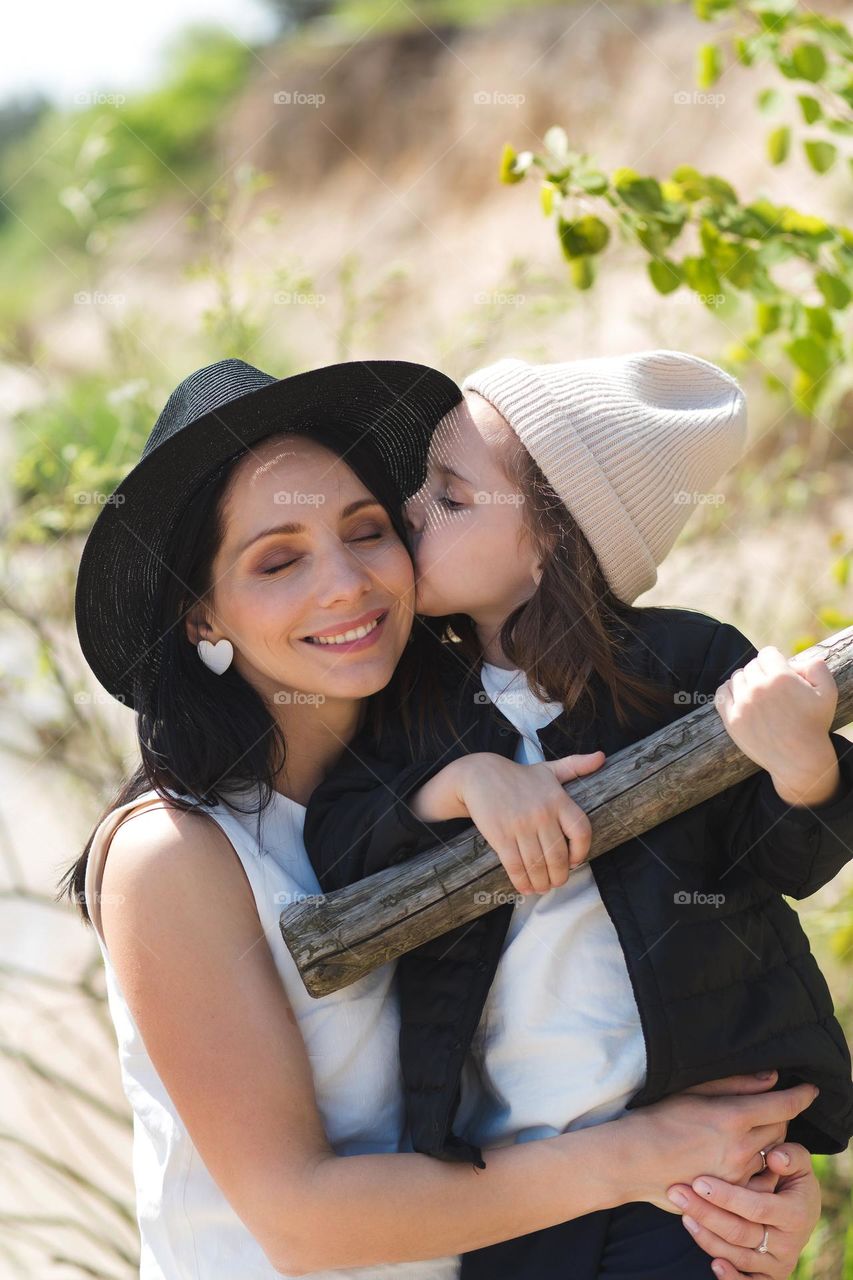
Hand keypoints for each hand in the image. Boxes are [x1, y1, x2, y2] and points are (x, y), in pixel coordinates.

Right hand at [451, 750, 605, 893]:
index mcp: (558, 799)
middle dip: (560, 876)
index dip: (582, 852)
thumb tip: (602, 757)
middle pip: (559, 856)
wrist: (480, 775)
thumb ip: (576, 765)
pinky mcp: (501, 836)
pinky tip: (525, 887)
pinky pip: (515, 866)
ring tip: (542, 887)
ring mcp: (521, 826)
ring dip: (542, 882)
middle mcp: (542, 813)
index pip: (581, 831)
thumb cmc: (519, 776)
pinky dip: (522, 881)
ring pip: (538, 865)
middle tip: (557, 882)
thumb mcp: (549, 769)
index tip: (576, 861)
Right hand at [617, 1071, 817, 1213]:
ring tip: (746, 1131)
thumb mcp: (692, 1091)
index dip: (800, 1095)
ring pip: (769, 1153)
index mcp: (732, 1117)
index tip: (810, 1089)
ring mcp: (737, 1175)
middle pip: (780, 1129)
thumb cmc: (656, 1118)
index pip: (782, 1105)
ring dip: (767, 1140)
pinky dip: (753, 1163)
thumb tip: (771, 1078)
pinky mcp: (730, 1194)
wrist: (632, 1160)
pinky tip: (733, 1155)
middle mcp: (740, 1148)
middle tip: (767, 1107)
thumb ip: (735, 1084)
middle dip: (779, 1116)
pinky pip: (755, 1175)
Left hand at [665, 1142, 820, 1278]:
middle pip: (740, 1233)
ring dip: (706, 1237)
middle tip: (677, 1193)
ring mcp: (778, 1263)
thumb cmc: (791, 1179)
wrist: (802, 1211)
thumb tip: (775, 1158)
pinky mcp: (769, 1276)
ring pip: (738, 1256)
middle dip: (705, 1213)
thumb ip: (791, 1156)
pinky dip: (730, 1277)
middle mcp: (788, 1244)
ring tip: (683, 1214)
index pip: (757, 1208)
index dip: (727, 1197)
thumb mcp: (798, 1163)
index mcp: (796, 1214)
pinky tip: (713, 1263)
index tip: (698, 1182)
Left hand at [715, 648, 839, 803]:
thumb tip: (796, 660)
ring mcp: (742, 704)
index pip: (767, 653)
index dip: (776, 662)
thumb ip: (817, 666)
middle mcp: (758, 688)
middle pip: (751, 666)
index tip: (781, 673)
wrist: (799, 759)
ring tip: (759, 695)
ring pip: (736, 678)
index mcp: (781, 677)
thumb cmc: (814, 724)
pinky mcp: (731, 720)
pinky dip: (729, 691)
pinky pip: (721, 694)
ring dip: (746, 682)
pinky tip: (740, 697)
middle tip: (772, 688)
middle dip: (762, 673)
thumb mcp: (827, 692)